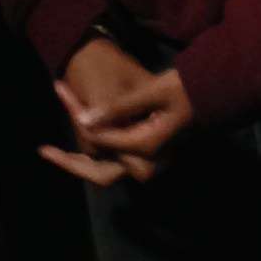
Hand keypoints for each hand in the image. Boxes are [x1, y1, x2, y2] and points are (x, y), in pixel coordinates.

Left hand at [42, 41, 193, 185]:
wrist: (216, 90)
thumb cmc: (187, 86)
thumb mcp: (152, 90)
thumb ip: (117, 107)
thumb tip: (83, 120)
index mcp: (148, 147)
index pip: (101, 140)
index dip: (79, 118)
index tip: (61, 93)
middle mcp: (150, 162)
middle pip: (101, 173)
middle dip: (71, 162)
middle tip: (44, 151)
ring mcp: (151, 163)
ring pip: (107, 171)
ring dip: (81, 161)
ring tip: (54, 150)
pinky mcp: (151, 157)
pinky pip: (117, 163)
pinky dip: (96, 155)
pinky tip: (80, 138)